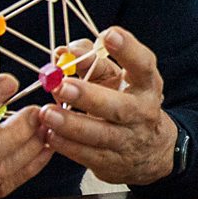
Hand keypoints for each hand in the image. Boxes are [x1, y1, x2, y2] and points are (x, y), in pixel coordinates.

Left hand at [41, 27, 175, 184]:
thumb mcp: (118, 79)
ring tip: (46, 112)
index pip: (143, 65)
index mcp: (147, 85)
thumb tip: (63, 51)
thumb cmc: (126, 102)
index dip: (128, 49)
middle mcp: (143, 113)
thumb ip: (92, 61)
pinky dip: (66, 146)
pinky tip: (49, 135)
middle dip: (89, 96)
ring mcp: (128, 140)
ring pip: (100, 135)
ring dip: (71, 124)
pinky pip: (87, 155)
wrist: (150, 151)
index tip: (107, 35)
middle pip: (120, 107)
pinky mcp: (112, 162)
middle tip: (62, 85)